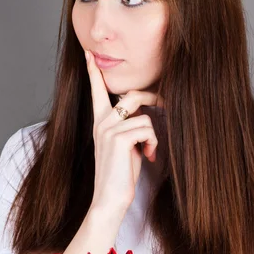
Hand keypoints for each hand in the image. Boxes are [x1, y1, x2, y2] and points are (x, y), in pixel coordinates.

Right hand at [84, 50, 164, 215]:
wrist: (109, 199)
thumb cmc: (120, 174)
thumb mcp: (125, 145)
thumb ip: (130, 126)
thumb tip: (145, 114)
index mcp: (100, 123)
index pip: (96, 92)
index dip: (93, 72)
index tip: (88, 54)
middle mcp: (101, 122)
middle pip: (131, 96)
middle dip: (152, 100)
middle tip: (164, 106)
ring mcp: (107, 129)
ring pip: (144, 116)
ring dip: (153, 136)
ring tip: (149, 152)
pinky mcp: (118, 139)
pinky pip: (147, 128)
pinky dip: (153, 143)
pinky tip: (148, 156)